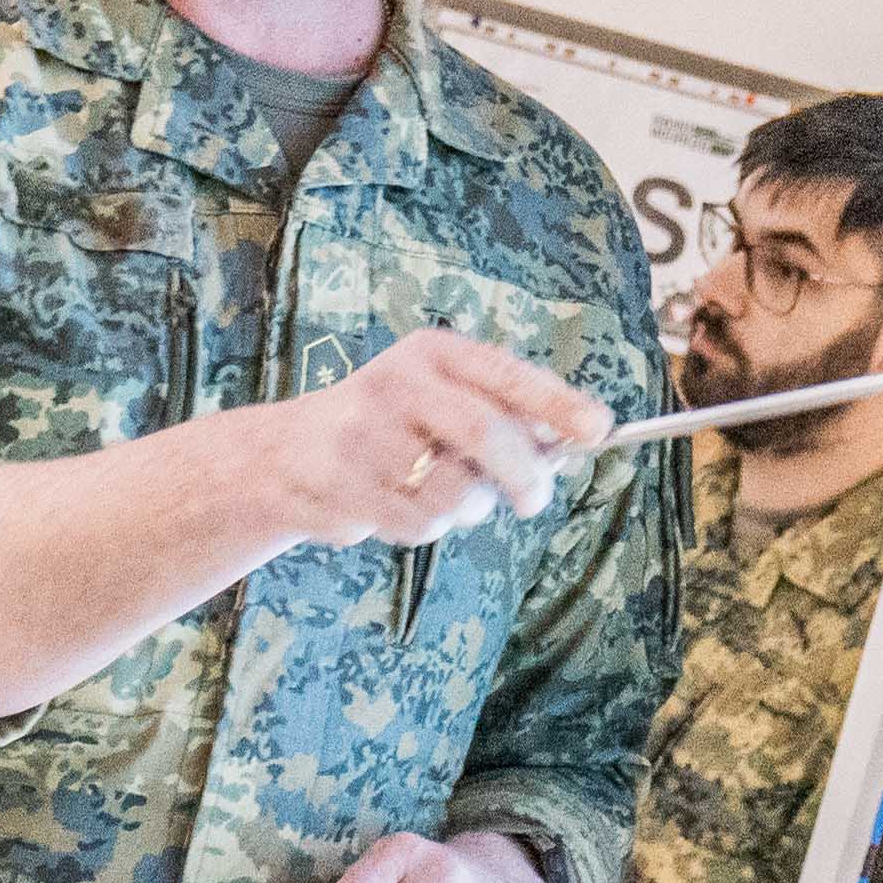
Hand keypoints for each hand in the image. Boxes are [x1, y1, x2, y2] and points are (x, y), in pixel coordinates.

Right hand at [262, 328, 608, 550]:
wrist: (283, 453)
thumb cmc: (388, 427)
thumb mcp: (439, 396)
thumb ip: (501, 413)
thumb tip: (573, 442)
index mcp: (431, 353)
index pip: (506, 375)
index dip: (557, 403)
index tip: (598, 430)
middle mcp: (396, 384)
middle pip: (484, 433)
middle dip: (524, 475)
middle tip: (533, 500)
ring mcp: (364, 434)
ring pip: (455, 491)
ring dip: (466, 509)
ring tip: (440, 496)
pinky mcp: (342, 483)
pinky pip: (417, 524)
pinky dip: (424, 528)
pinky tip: (396, 505)